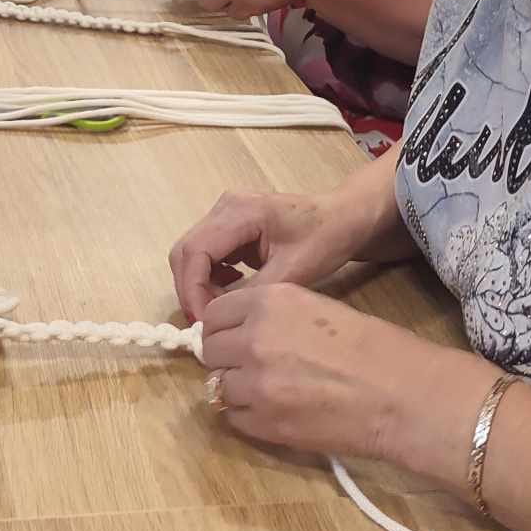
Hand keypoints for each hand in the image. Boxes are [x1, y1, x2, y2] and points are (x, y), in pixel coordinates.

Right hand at [169, 189, 360, 320]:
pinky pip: (207, 255)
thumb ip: (254, 292)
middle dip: (191, 290)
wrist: (344, 216)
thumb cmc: (326, 237)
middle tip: (207, 322)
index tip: (204, 321)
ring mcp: (226, 215)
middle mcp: (225, 208)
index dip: (192, 289)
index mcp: (239, 212)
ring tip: (221, 310)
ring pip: (192, 255)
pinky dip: (210, 278)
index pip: (195, 251)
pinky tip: (232, 291)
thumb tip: (220, 317)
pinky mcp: (230, 227)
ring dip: (199, 286)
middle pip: (186, 252)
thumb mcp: (294, 270)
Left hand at [200, 282, 471, 459]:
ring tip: (271, 391)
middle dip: (226, 358)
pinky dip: (248, 416)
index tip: (234, 337)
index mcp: (270, 301)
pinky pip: (234, 418)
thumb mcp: (318, 308)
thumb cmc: (373, 348)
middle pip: (211, 350)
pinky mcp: (264, 423)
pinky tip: (277, 411)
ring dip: (237, 389)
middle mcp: (254, 338)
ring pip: (219, 387)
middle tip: (252, 366)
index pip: (214, 314)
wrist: (401, 395)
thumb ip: (274, 316)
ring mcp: (255, 384)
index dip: (224, 327)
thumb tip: (241, 333)